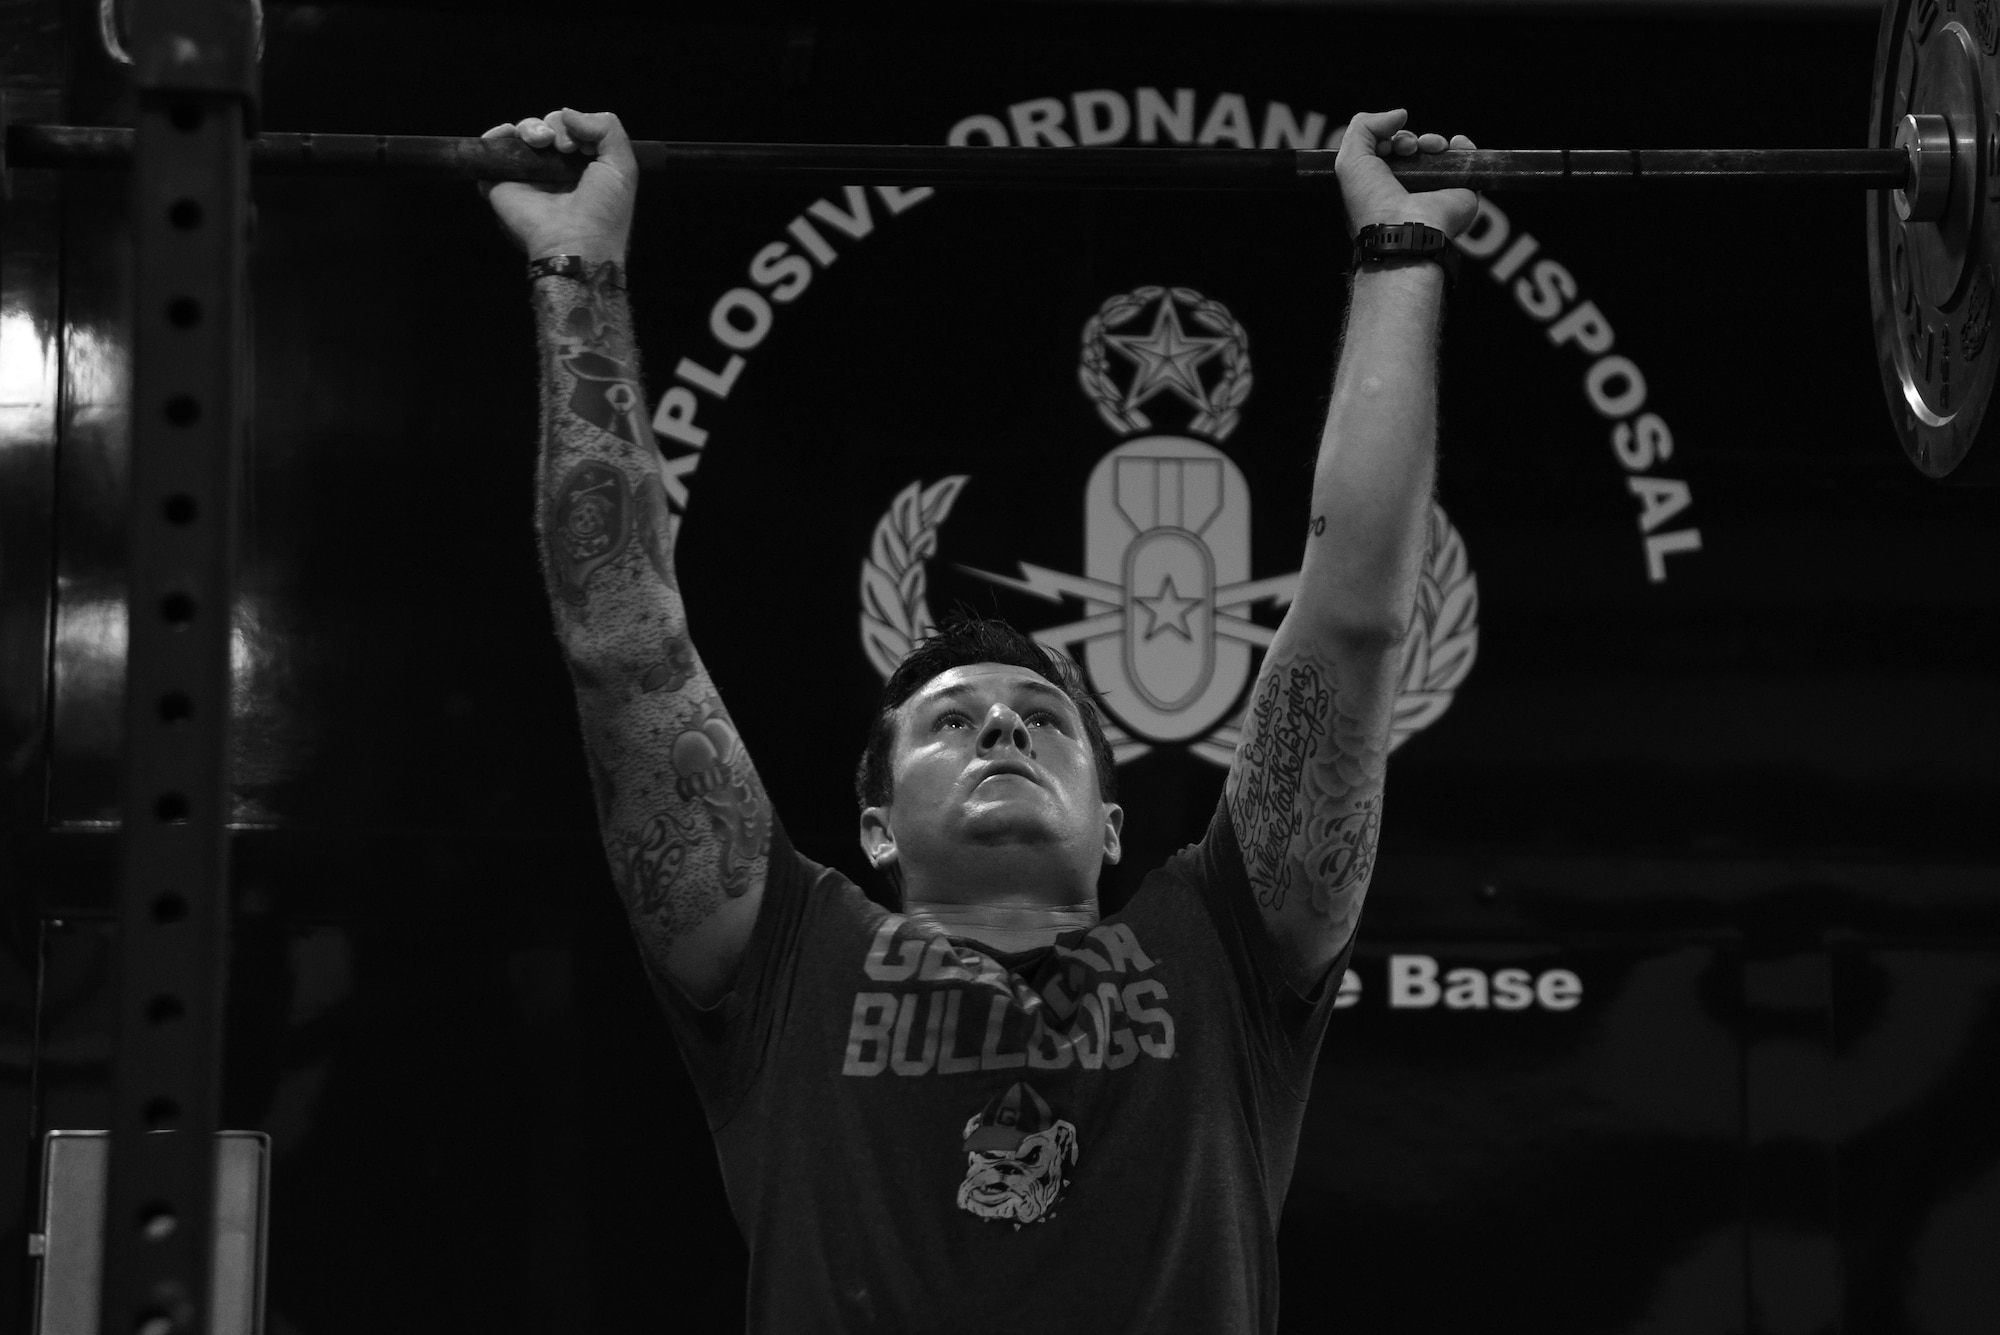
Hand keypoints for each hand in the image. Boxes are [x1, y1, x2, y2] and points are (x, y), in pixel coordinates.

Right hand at [481, 108, 636, 262]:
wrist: (577, 243)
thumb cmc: (604, 210)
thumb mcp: (623, 165)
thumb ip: (607, 128)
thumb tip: (567, 113)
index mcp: (582, 166)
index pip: (573, 130)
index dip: (576, 126)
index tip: (583, 145)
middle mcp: (554, 170)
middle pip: (547, 127)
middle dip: (554, 126)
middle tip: (565, 147)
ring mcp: (527, 176)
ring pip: (522, 133)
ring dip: (531, 128)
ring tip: (542, 143)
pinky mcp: (501, 182)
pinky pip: (492, 148)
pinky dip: (497, 134)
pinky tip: (509, 135)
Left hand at [1334, 109, 1478, 240]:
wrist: (1402, 229)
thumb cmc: (1371, 200)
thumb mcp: (1350, 159)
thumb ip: (1363, 126)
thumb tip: (1399, 115)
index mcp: (1380, 187)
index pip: (1387, 154)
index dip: (1387, 140)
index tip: (1386, 145)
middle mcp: (1407, 190)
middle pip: (1413, 150)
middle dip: (1408, 141)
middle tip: (1406, 149)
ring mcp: (1435, 190)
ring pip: (1438, 153)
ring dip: (1433, 141)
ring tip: (1429, 148)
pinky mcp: (1461, 192)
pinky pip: (1467, 161)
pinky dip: (1463, 146)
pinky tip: (1454, 144)